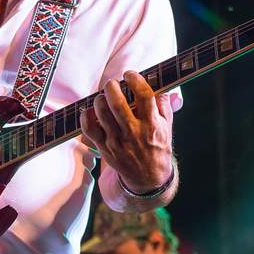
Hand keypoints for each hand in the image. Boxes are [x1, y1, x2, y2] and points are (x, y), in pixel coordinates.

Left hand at [81, 70, 171, 197]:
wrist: (148, 178)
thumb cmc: (158, 147)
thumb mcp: (167, 126)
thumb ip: (164, 105)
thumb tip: (162, 84)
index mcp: (152, 125)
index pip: (144, 95)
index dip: (135, 80)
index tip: (130, 74)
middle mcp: (134, 133)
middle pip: (118, 103)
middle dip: (112, 87)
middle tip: (113, 84)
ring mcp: (117, 141)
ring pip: (102, 113)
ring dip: (100, 99)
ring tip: (103, 97)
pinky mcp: (105, 149)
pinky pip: (89, 129)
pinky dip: (86, 116)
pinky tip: (90, 111)